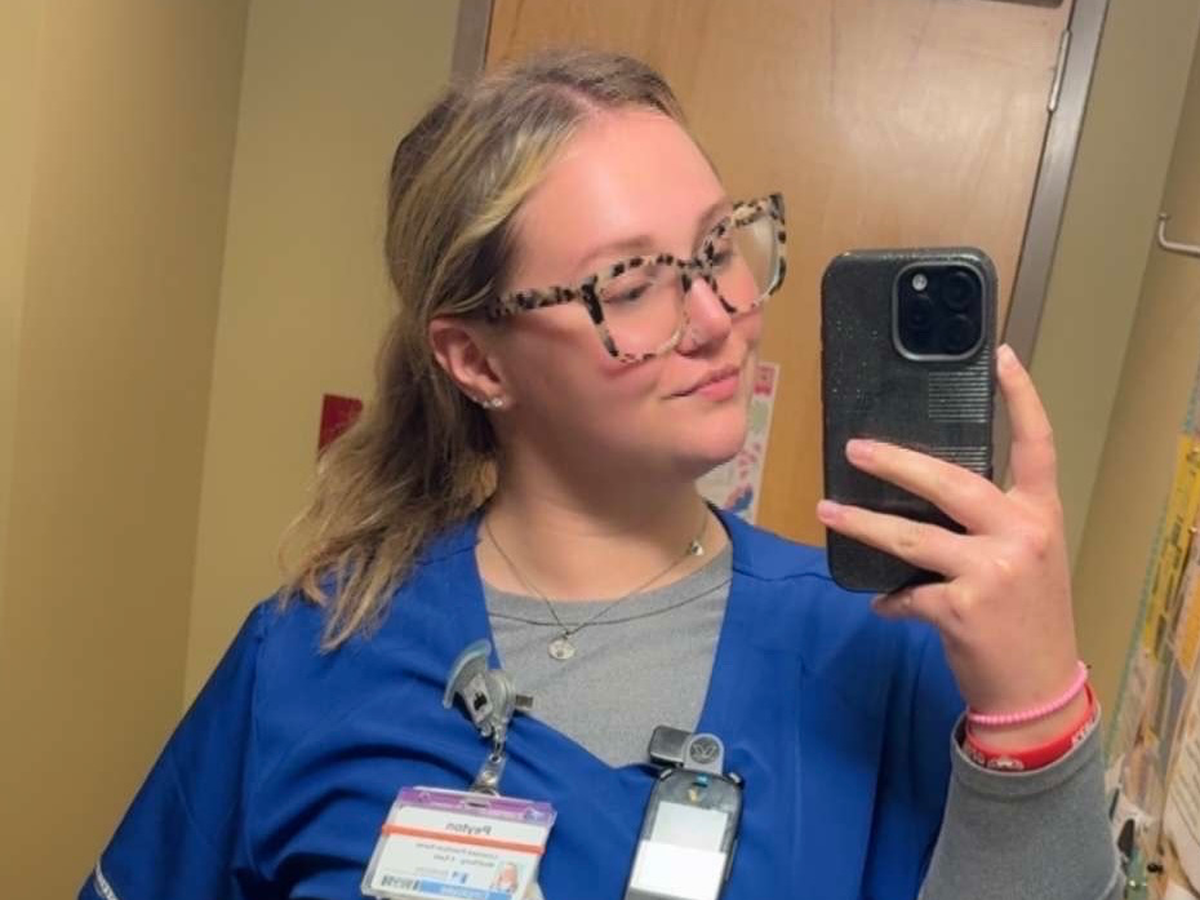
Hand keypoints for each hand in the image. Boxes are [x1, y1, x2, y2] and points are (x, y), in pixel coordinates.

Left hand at [816, 344, 1082, 744]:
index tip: (1002, 356)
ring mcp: (991, 572)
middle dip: (896, 463)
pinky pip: (904, 594)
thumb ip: (993, 521)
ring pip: (910, 536)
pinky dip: (888, 599)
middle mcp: (1021, 535)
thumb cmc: (1028, 617)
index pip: (1037, 446)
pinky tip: (882, 603)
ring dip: (862, 524)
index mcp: (1040, 515)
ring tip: (827, 508)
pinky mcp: (960, 610)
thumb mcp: (1028, 557)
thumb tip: (922, 491)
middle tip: (855, 448)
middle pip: (950, 482)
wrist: (1039, 690)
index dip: (1022, 398)